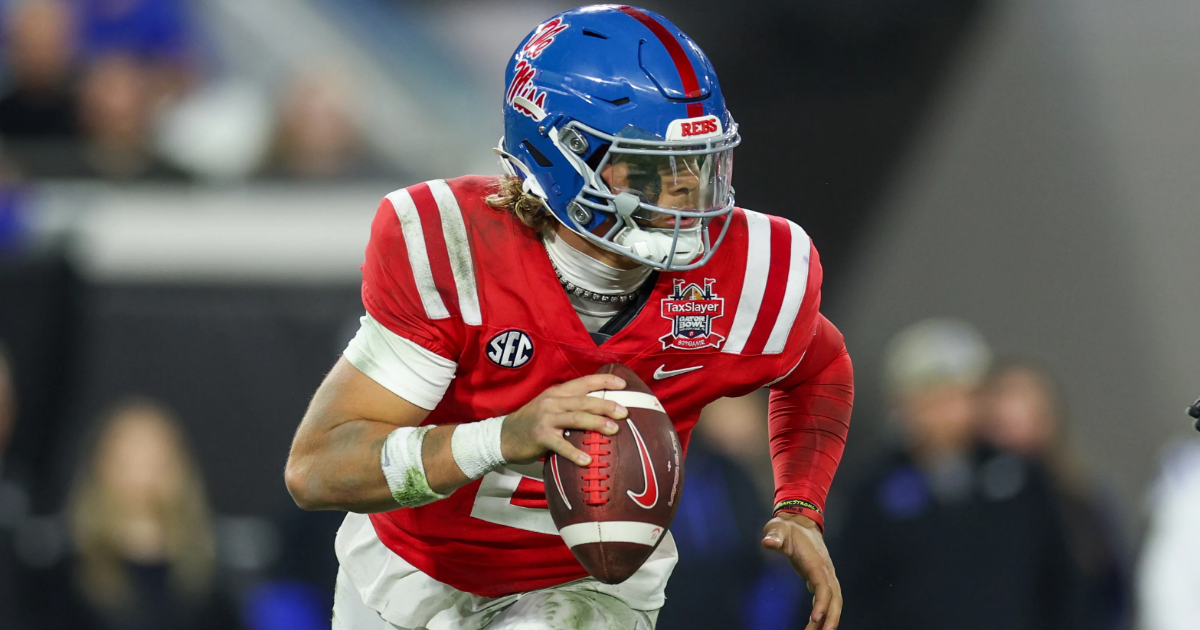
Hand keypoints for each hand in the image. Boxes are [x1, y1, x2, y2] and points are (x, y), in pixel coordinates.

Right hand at [501, 374, 626, 465]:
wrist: (503, 436)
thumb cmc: (533, 423)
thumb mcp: (550, 407)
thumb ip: (570, 405)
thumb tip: (601, 410)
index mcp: (557, 392)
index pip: (584, 382)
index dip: (604, 381)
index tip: (623, 384)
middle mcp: (552, 402)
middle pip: (584, 400)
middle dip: (606, 404)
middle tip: (624, 412)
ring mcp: (546, 418)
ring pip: (576, 418)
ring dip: (596, 423)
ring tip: (614, 430)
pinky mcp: (540, 437)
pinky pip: (561, 444)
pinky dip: (575, 452)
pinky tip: (587, 460)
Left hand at [762, 512, 841, 629]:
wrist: (800, 522)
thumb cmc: (787, 528)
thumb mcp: (777, 529)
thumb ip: (774, 536)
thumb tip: (768, 542)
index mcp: (816, 561)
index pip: (823, 585)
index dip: (822, 602)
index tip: (815, 618)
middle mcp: (825, 570)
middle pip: (835, 598)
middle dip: (831, 617)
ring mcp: (826, 575)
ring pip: (834, 601)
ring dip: (828, 618)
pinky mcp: (821, 579)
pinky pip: (826, 600)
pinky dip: (823, 613)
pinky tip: (814, 625)